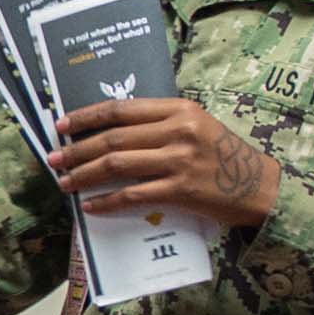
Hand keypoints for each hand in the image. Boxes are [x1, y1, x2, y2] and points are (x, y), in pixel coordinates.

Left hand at [52, 96, 281, 228]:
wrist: (259, 187)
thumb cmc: (225, 156)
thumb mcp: (197, 125)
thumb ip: (161, 123)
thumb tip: (112, 131)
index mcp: (179, 109)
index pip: (121, 109)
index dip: (87, 116)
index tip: (62, 125)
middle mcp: (177, 130)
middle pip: (113, 138)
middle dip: (77, 149)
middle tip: (54, 159)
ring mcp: (179, 160)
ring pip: (117, 165)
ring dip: (84, 174)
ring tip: (65, 182)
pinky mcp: (180, 190)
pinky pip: (132, 195)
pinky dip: (107, 201)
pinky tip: (90, 205)